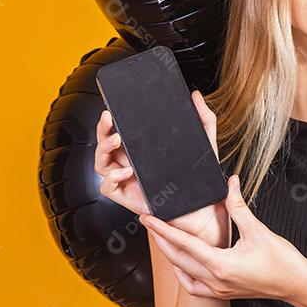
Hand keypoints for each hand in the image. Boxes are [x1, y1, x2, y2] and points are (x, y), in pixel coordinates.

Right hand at [94, 89, 229, 250]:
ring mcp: (127, 181)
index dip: (111, 121)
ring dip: (103, 149)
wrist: (202, 211)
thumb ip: (203, 118)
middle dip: (102, 129)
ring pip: (101, 163)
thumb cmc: (200, 182)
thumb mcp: (205, 144)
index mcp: (143, 152)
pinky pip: (107, 187)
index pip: (120, 132)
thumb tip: (195, 95)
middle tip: (109, 118)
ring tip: (117, 140)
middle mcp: (131, 164)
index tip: (112, 108)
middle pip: (105, 144)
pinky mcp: (127, 198)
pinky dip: (111, 178)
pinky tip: (125, 171)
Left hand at [139, 174, 306, 301]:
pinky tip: (182, 264)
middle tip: (148, 223)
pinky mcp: (223, 293)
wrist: (297, 286)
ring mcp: (218, 289)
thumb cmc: (282, 262)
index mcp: (221, 264)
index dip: (162, 229)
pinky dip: (184, 274)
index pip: (184, 243)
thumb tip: (230, 183)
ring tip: (161, 238)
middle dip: (160, 240)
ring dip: (170, 255)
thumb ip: (238, 206)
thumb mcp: (258, 230)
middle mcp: (215, 280)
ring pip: (183, 273)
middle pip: (178, 258)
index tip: (147, 218)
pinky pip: (194, 287)